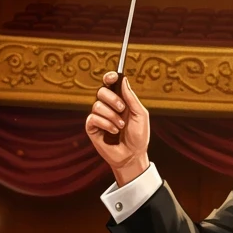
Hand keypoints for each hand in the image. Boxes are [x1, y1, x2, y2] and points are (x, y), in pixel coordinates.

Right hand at [85, 71, 150, 185]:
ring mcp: (99, 117)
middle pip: (101, 91)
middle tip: (122, 109)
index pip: (110, 84)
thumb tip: (123, 79)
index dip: (109, 78)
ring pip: (97, 105)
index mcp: (120, 101)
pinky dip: (105, 124)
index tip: (112, 77)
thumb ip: (131, 98)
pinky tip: (113, 132)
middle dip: (112, 99)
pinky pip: (93, 118)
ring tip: (120, 126)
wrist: (133, 155)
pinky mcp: (92, 128)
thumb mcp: (140, 114)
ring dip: (112, 116)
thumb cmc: (139, 136)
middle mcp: (108, 107)